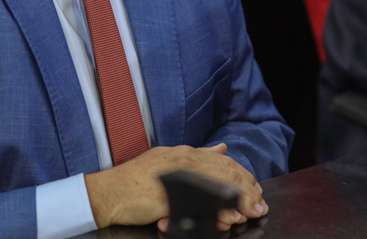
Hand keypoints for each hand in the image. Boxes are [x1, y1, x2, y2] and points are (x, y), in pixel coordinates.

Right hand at [83, 143, 268, 229]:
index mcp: (184, 152)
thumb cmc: (134, 180)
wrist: (108, 192)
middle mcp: (183, 160)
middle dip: (247, 190)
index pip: (224, 161)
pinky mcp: (171, 195)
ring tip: (249, 213)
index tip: (254, 190)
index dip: (243, 176)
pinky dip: (218, 211)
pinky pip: (200, 203)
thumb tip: (221, 148)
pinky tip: (227, 219)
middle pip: (226, 172)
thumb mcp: (166, 160)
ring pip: (218, 187)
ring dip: (238, 202)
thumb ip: (196, 155)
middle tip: (259, 204)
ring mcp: (178, 177)